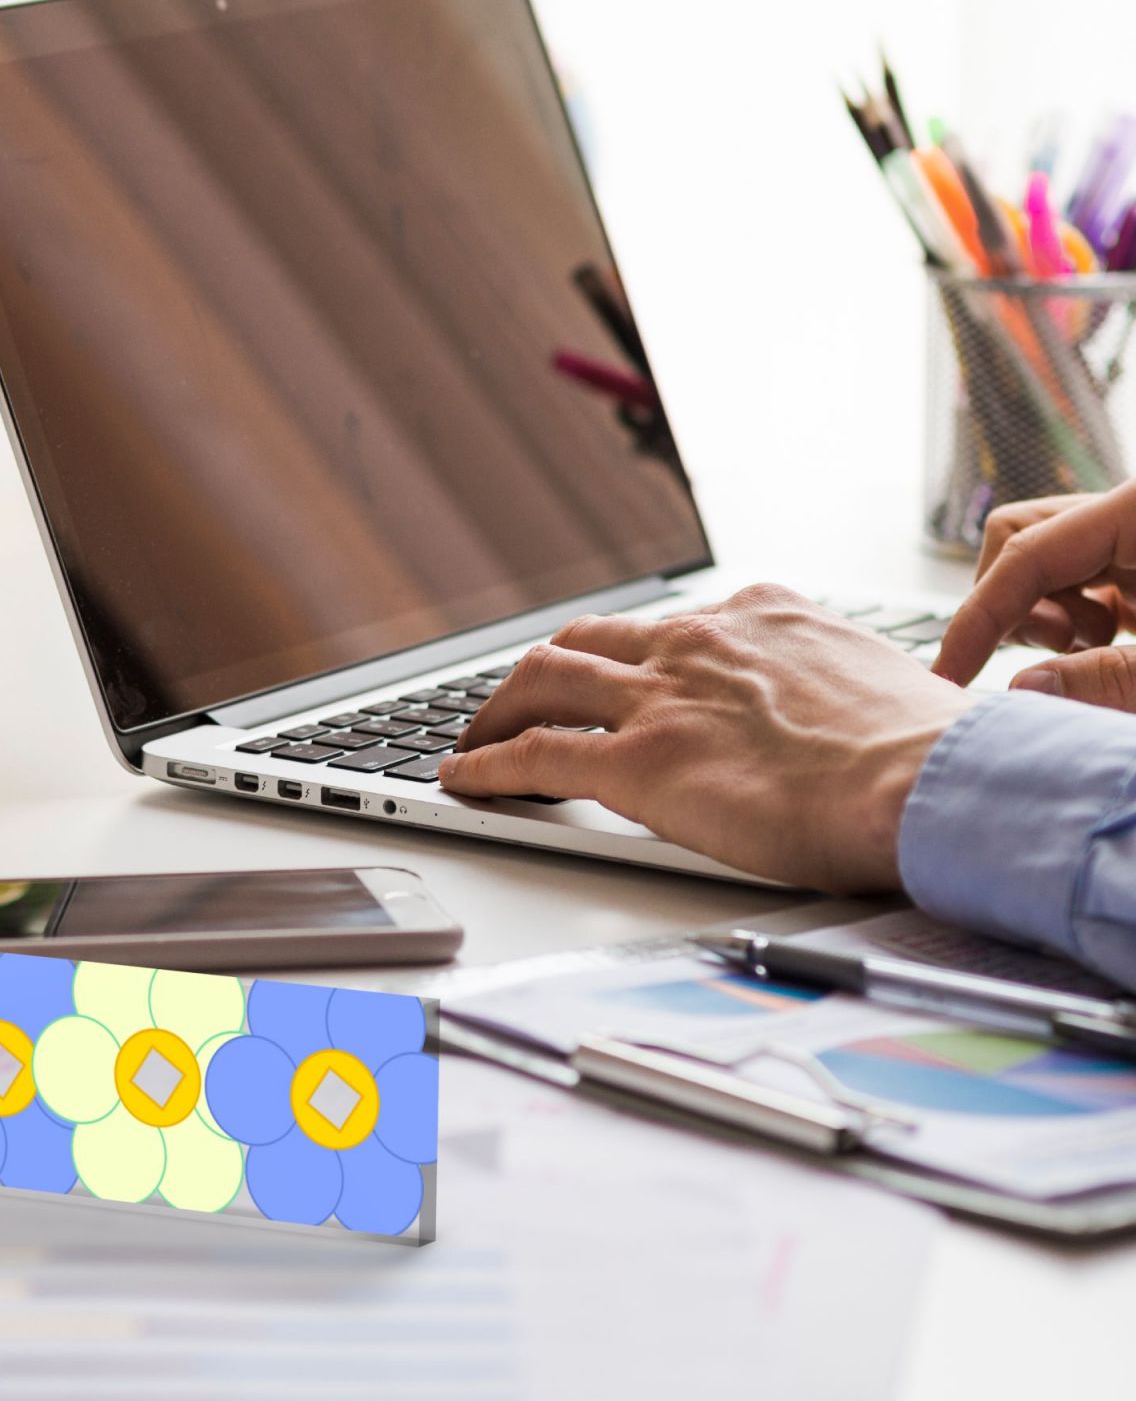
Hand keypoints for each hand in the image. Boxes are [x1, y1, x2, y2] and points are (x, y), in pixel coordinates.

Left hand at [435, 585, 979, 890]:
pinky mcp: (639, 764)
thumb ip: (837, 689)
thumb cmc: (931, 753)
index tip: (621, 674)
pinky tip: (466, 777)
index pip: (671, 627)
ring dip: (500, 707)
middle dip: (546, 668)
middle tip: (526, 698)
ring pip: (544, 680)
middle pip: (588, 640)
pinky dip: (489, 764)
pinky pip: (535, 755)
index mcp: (762, 617)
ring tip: (478, 734)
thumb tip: (851, 721)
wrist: (935, 783)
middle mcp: (699, 643)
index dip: (632, 655)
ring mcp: (662, 698)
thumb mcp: (882, 688)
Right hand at [933, 483, 1135, 706]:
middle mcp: (1127, 513)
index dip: (979, 616)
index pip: (1027, 551)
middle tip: (1061, 650)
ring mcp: (1131, 537)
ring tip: (1102, 648)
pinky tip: (1109, 646)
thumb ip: (1112, 680)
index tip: (948, 674)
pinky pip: (1080, 578)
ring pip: (1043, 561)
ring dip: (1050, 615)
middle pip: (1022, 540)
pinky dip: (1075, 621)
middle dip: (1016, 605)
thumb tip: (1022, 686)